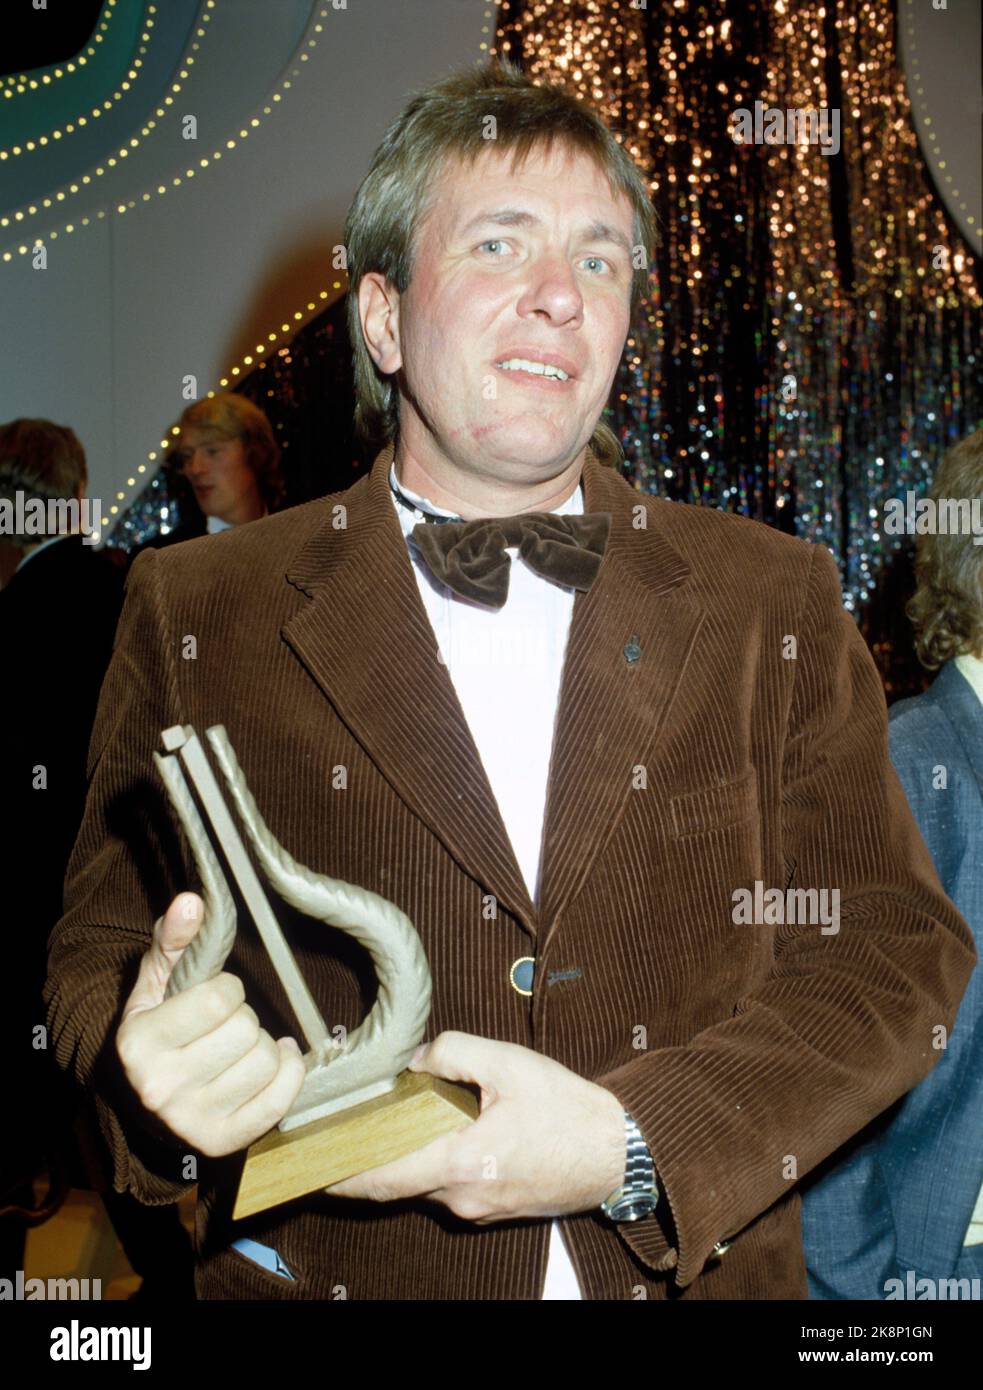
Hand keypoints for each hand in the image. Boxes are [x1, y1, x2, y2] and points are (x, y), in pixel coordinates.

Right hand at [115, 891, 306, 1156]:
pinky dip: (289, 1073)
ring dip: (264, 1046)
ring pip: (266, 1060)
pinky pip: (281, 1099)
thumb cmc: (160, 1032)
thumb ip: (175, 941)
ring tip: (242, 1048)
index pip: (218, 998)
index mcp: (139, 1044)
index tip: (217, 997)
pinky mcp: (223, 1142)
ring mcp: (191, 1121)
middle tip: (226, 1027)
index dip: (227, 989)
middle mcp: (161, 1088)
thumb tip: (192, 902)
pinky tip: (275, 1062)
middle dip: (245, 1018)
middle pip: (247, 1029)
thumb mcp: (156, 985)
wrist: (147, 1102)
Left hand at [324, 1031, 625, 1222]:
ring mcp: (479, 1209)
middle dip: (374, 1153)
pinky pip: (451, 1184)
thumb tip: (416, 1062)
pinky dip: (438, 1159)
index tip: (310, 1164)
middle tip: (350, 1124)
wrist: (618, 1154)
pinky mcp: (494, 1207)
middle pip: (398, 1180)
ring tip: (408, 1113)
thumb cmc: (568, 1110)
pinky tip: (450, 1127)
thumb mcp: (508, 1063)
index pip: (381, 1178)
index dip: (340, 1173)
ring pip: (425, 1180)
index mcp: (460, 1163)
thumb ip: (453, 1053)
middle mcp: (462, 1197)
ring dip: (412, 1152)